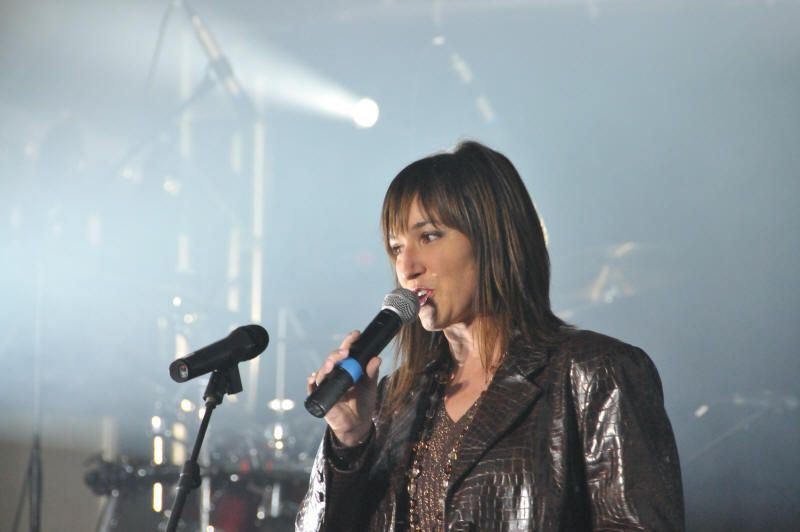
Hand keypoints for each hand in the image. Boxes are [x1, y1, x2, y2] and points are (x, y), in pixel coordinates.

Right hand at [306, 330, 380, 446]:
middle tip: (345, 352)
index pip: (346, 351)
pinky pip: (313, 390)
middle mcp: (335, 374)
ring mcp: (327, 385)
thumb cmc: (362, 402)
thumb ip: (372, 373)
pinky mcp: (321, 398)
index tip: (356, 334)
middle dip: (336, 354)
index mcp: (347, 368)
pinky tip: (312, 379)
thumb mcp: (370, 386)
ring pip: (322, 372)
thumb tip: (376, 359)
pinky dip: (311, 384)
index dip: (349, 342)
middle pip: (332, 359)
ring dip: (326, 366)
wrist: (358, 423)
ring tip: (331, 365)